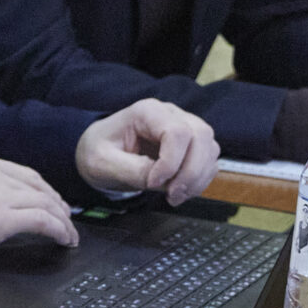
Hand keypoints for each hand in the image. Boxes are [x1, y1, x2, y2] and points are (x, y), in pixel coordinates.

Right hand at [0, 151, 78, 269]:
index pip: (23, 173)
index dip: (43, 190)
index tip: (51, 202)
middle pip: (39, 186)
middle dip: (57, 204)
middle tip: (66, 219)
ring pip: (46, 203)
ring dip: (63, 221)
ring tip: (69, 235)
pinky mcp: (2, 217)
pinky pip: (44, 221)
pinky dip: (59, 230)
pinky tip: (64, 239)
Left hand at [75, 99, 219, 202]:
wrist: (99, 151)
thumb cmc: (98, 151)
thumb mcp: (102, 162)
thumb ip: (131, 170)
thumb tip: (160, 180)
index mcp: (147, 112)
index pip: (177, 132)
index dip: (171, 162)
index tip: (153, 183)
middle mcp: (170, 114)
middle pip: (201, 137)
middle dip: (190, 172)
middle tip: (172, 196)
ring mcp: (184, 127)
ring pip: (210, 148)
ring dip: (197, 178)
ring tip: (174, 196)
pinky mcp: (191, 144)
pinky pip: (209, 160)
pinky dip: (200, 179)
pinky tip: (180, 190)